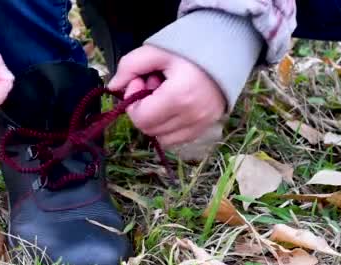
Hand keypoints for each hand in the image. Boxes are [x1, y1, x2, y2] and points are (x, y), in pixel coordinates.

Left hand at [108, 45, 225, 147]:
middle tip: (152, 85)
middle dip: (144, 108)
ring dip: (156, 118)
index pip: (141, 118)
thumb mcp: (156, 51)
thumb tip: (112, 88)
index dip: (133, 101)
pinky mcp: (205, 128)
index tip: (139, 81)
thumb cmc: (189, 49)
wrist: (227, 51)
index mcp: (179, 97)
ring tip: (164, 95)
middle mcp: (192, 116)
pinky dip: (167, 126)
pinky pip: (176, 139)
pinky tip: (172, 105)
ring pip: (161, 137)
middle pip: (148, 129)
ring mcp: (201, 125)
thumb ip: (129, 67)